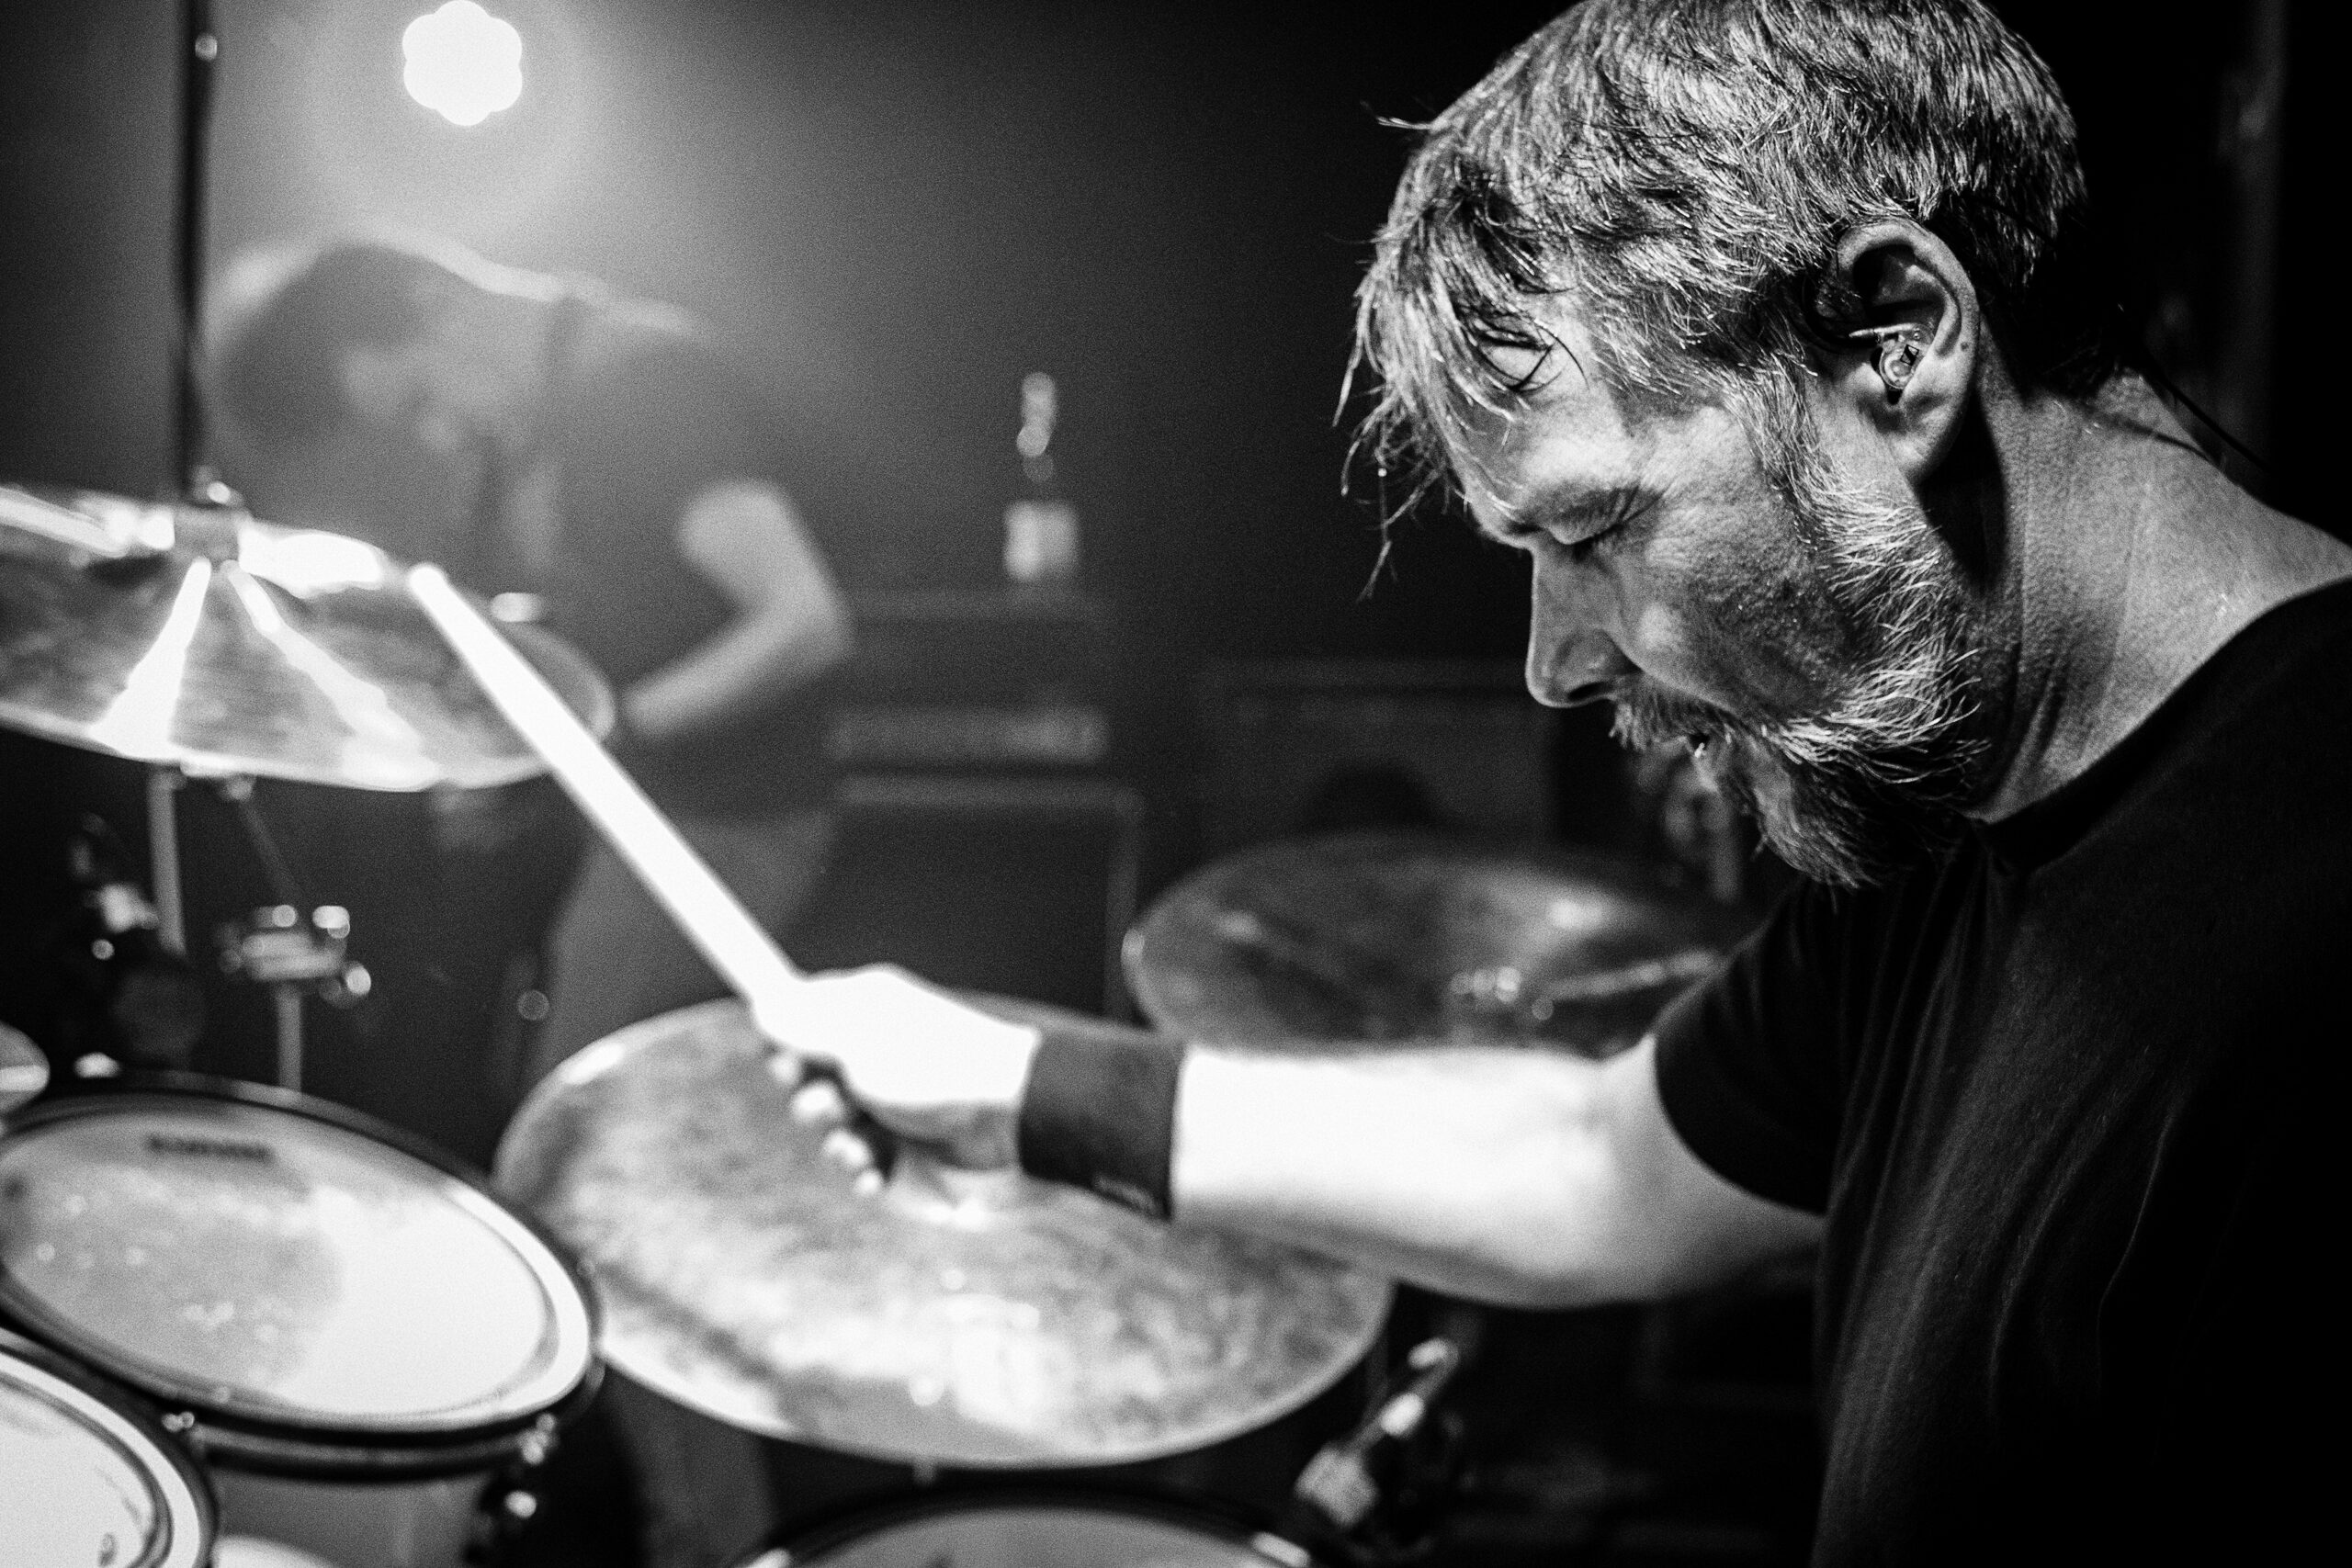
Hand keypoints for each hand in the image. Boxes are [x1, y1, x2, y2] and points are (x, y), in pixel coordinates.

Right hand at [754, 965, 1041, 1185]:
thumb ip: (804, 1024)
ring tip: (862, 1144)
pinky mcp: (908, 1143)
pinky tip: (876, 1171)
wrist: (1011, 1115)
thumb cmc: (937, 1064)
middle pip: (809, 1082)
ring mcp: (892, 1101)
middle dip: (812, 1102)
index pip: (801, 1020)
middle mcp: (874, 1053)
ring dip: (839, 1143)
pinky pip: (864, 1160)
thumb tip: (763, 1001)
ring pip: (833, 1128)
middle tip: (836, 1105)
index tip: (784, 1062)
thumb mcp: (859, 1038)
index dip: (785, 1045)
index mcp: (864, 1011)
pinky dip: (865, 1169)